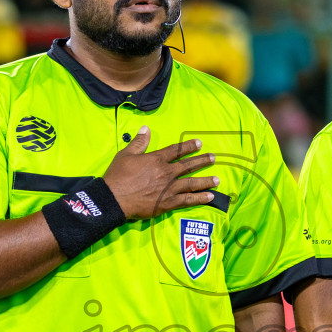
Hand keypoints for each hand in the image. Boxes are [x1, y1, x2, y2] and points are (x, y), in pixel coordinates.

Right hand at [102, 126, 218, 220]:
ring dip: (206, 181)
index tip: (199, 143)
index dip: (189, 146)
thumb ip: (139, 142)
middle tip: (213, 158)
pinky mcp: (167, 203)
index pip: (176, 150)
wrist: (114, 198)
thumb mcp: (126, 155)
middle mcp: (166, 173)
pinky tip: (210, 197)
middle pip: (188, 166)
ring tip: (217, 179)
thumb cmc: (118, 176)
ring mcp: (169, 189)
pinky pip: (187, 200)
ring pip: (192, 183)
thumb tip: (146, 128)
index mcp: (156, 159)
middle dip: (203, 161)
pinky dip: (199, 198)